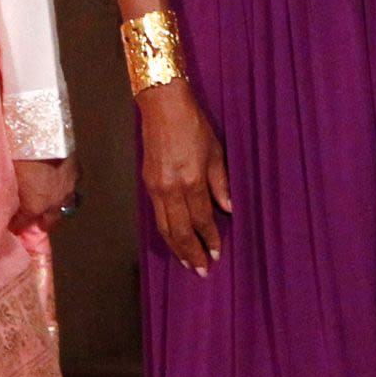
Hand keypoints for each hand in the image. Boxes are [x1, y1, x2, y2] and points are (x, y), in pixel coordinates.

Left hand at [9, 156, 79, 235]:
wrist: (41, 136)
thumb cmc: (19, 156)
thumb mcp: (5, 180)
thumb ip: (7, 197)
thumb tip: (3, 201)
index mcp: (34, 208)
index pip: (21, 226)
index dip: (14, 224)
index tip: (10, 223)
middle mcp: (53, 202)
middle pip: (49, 222)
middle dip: (40, 220)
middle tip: (31, 217)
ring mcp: (68, 188)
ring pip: (66, 204)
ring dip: (56, 204)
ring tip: (49, 200)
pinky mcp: (76, 172)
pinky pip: (72, 184)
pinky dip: (65, 183)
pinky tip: (59, 179)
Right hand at [137, 83, 230, 274]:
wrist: (163, 106)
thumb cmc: (193, 124)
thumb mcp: (216, 151)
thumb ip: (221, 183)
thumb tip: (228, 208)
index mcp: (191, 181)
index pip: (202, 219)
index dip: (210, 238)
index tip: (216, 253)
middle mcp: (170, 189)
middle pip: (180, 231)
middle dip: (191, 253)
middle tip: (201, 270)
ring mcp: (155, 187)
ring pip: (164, 227)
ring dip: (176, 247)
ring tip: (186, 262)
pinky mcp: (147, 183)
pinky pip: (157, 215)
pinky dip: (166, 231)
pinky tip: (173, 238)